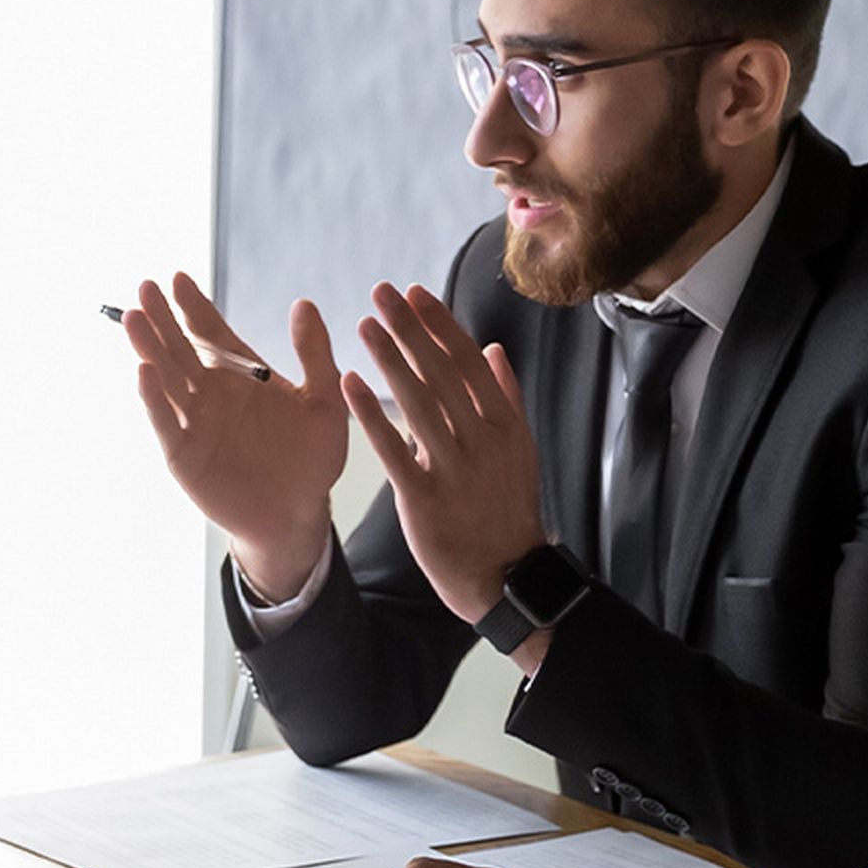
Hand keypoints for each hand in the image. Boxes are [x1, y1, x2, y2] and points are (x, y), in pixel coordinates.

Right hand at [124, 274, 344, 599]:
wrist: (297, 513)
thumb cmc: (312, 459)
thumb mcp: (324, 401)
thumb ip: (314, 353)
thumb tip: (303, 303)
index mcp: (241, 374)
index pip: (210, 331)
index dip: (193, 305)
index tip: (178, 278)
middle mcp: (210, 392)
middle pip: (180, 347)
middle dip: (162, 318)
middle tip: (146, 288)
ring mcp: (193, 421)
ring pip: (165, 377)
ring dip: (148, 348)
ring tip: (134, 318)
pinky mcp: (183, 453)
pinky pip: (165, 421)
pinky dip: (153, 397)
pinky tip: (144, 370)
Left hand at [343, 282, 549, 633]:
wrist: (506, 575)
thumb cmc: (506, 508)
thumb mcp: (519, 449)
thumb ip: (505, 396)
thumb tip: (492, 348)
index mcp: (503, 425)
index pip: (467, 363)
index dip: (439, 325)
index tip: (415, 292)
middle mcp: (480, 441)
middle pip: (441, 374)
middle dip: (410, 330)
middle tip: (381, 292)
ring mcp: (453, 470)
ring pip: (418, 404)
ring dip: (390, 361)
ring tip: (365, 325)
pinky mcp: (424, 500)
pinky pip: (394, 450)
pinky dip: (371, 416)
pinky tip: (349, 385)